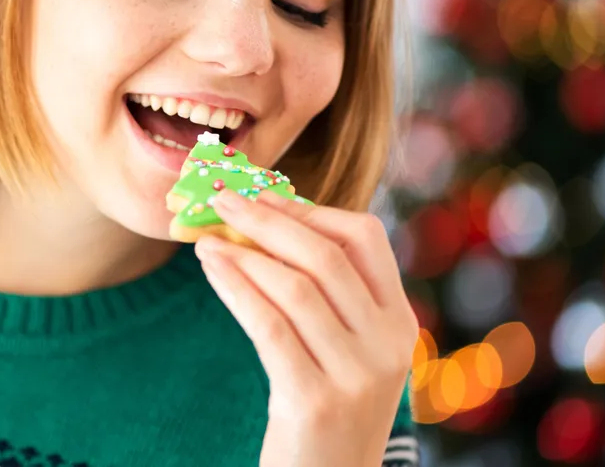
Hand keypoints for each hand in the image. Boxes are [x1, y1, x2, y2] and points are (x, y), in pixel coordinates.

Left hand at [196, 189, 417, 466]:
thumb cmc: (325, 410)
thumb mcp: (344, 351)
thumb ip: (323, 295)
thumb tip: (263, 218)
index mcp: (400, 321)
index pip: (365, 237)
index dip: (310, 208)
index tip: (262, 194)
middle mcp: (389, 344)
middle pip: (326, 256)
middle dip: (268, 219)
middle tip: (222, 198)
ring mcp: (357, 375)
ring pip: (296, 288)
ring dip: (244, 252)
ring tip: (205, 237)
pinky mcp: (316, 401)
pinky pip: (270, 327)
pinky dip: (236, 288)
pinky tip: (212, 270)